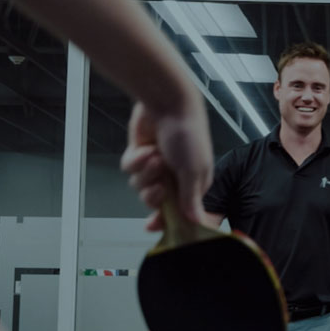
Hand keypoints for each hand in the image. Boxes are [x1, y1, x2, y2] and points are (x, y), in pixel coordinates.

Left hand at [120, 100, 212, 231]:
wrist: (168, 104)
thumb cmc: (188, 135)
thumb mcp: (194, 171)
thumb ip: (191, 200)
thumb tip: (199, 223)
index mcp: (193, 184)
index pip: (180, 212)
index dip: (168, 220)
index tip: (155, 226)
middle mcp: (174, 177)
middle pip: (156, 202)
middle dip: (154, 195)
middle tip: (160, 186)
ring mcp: (156, 167)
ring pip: (140, 186)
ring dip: (146, 174)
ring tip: (155, 158)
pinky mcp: (140, 155)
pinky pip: (130, 169)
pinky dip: (136, 161)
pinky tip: (145, 150)